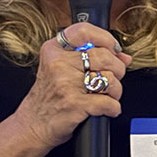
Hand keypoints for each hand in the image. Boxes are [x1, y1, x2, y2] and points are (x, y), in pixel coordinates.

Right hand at [12, 23, 131, 150]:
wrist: (32, 126)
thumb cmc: (49, 97)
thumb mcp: (61, 70)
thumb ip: (91, 57)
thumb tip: (124, 56)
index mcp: (54, 50)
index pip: (84, 31)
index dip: (105, 38)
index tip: (113, 48)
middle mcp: (58, 64)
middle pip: (104, 56)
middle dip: (117, 69)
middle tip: (111, 78)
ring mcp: (65, 84)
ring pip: (109, 78)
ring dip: (115, 90)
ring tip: (106, 95)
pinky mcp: (74, 104)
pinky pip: (109, 102)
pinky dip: (113, 108)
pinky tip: (107, 109)